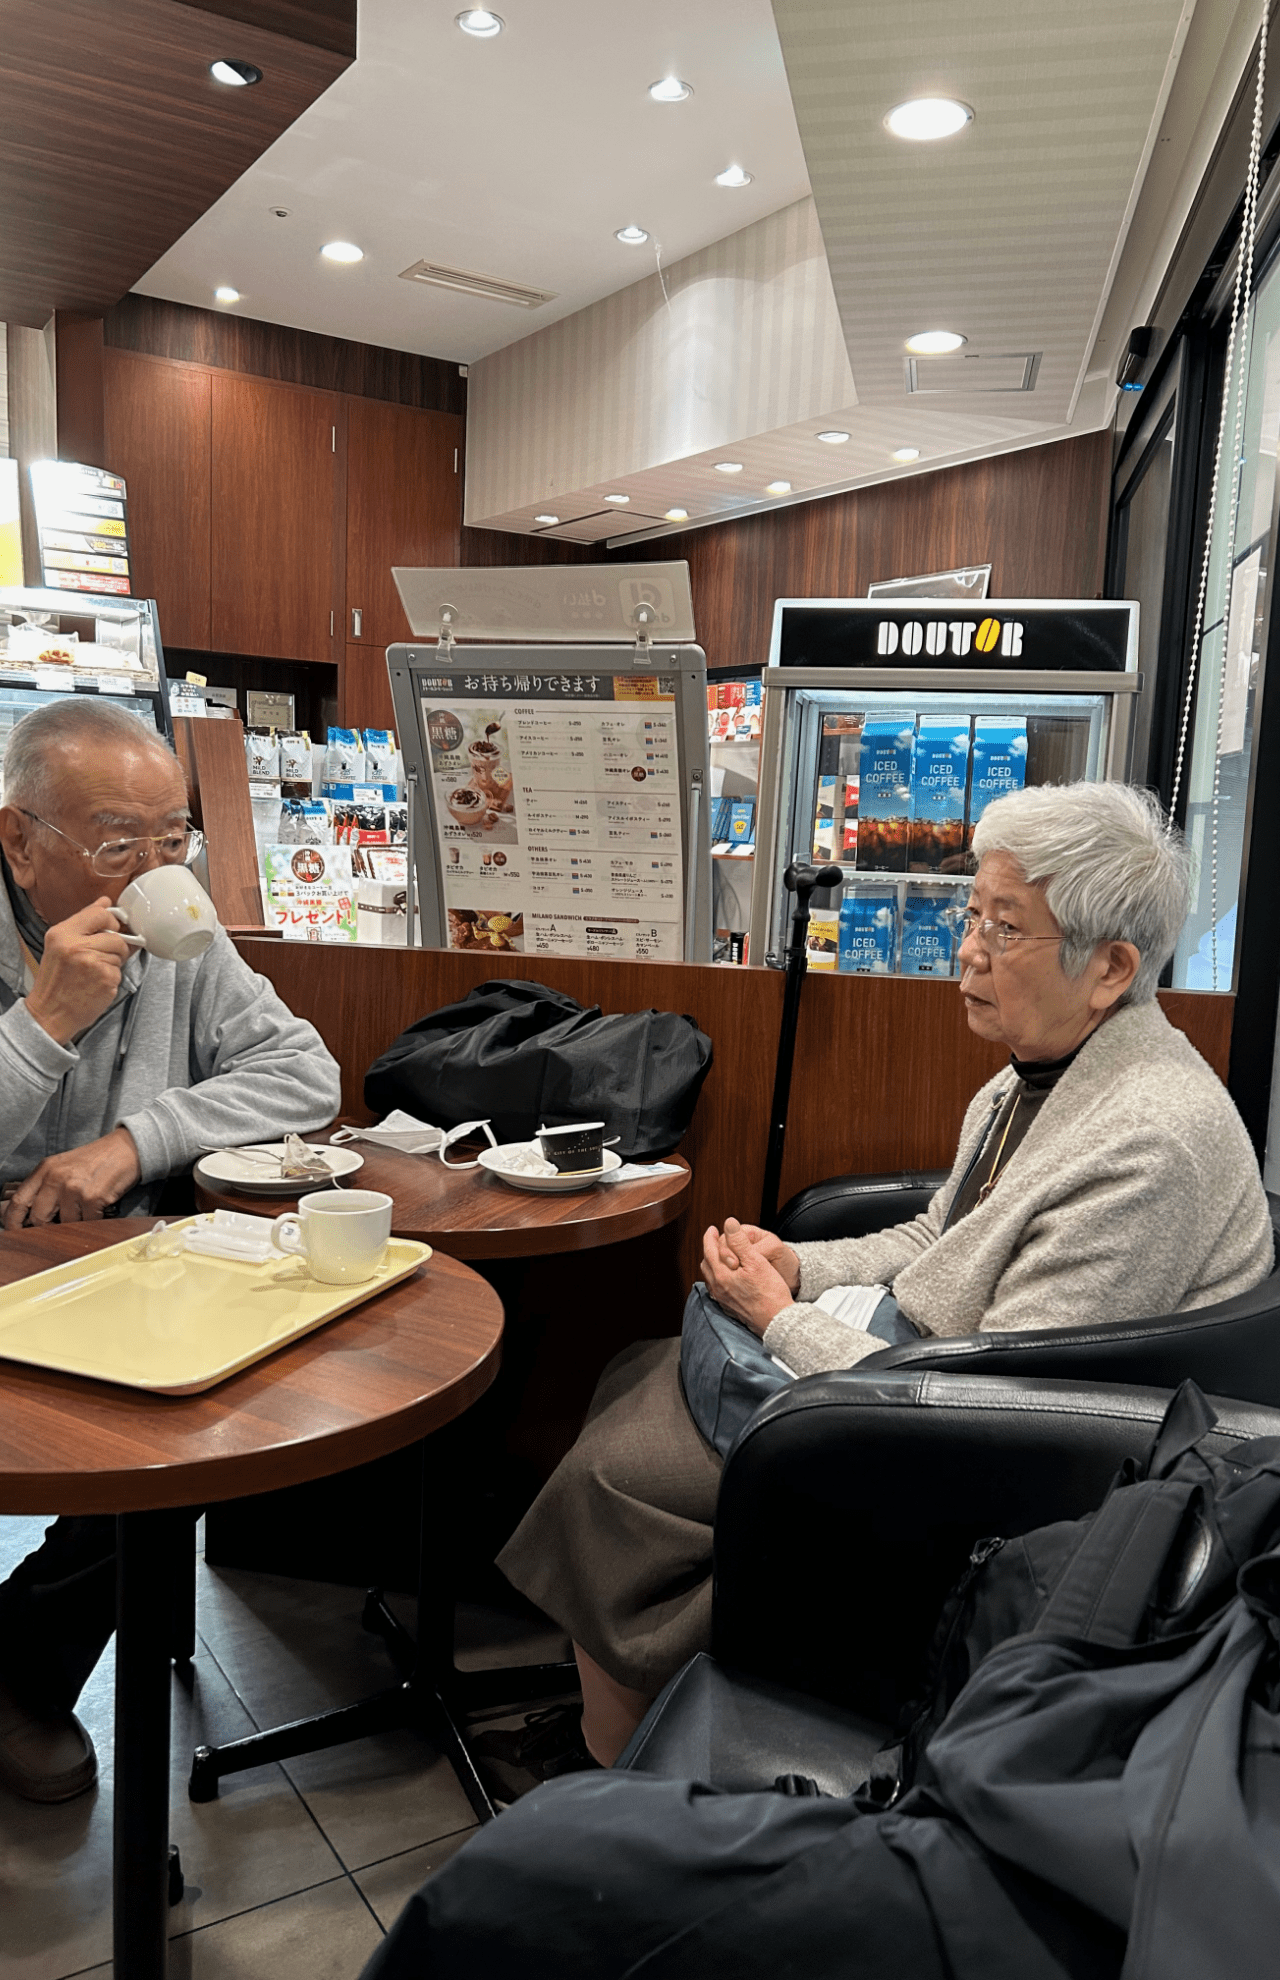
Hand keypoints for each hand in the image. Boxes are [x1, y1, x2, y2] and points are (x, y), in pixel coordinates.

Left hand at [3, 1127, 140, 1228]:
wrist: (127, 1148)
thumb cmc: (97, 1159)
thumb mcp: (64, 1167)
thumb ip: (46, 1186)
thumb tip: (31, 1215)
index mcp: (45, 1169)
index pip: (19, 1201)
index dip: (13, 1221)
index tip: (15, 1231)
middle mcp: (56, 1178)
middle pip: (39, 1218)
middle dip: (49, 1226)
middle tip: (60, 1223)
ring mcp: (74, 1188)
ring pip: (65, 1224)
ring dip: (77, 1221)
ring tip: (86, 1207)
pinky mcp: (93, 1198)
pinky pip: (87, 1223)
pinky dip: (94, 1220)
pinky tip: (99, 1207)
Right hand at [25, 898, 134, 1045]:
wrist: (50, 1013)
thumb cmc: (57, 979)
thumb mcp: (60, 945)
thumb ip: (84, 922)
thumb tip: (105, 902)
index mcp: (62, 933)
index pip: (100, 913)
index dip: (111, 921)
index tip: (111, 928)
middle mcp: (76, 946)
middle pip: (116, 934)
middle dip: (115, 945)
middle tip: (102, 955)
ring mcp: (93, 963)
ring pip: (121, 952)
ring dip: (114, 962)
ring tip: (95, 971)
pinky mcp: (106, 979)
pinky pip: (120, 970)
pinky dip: (113, 977)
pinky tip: (97, 983)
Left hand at [701, 1221, 799, 1337]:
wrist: (777, 1320)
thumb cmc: (769, 1292)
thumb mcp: (756, 1261)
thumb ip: (740, 1241)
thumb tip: (728, 1223)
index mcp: (721, 1275)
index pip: (709, 1250)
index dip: (709, 1237)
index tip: (712, 1229)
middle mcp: (718, 1288)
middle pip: (706, 1263)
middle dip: (709, 1249)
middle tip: (716, 1239)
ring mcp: (722, 1299)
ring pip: (710, 1276)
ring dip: (712, 1263)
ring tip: (721, 1255)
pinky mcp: (728, 1307)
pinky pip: (716, 1287)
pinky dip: (717, 1276)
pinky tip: (727, 1275)